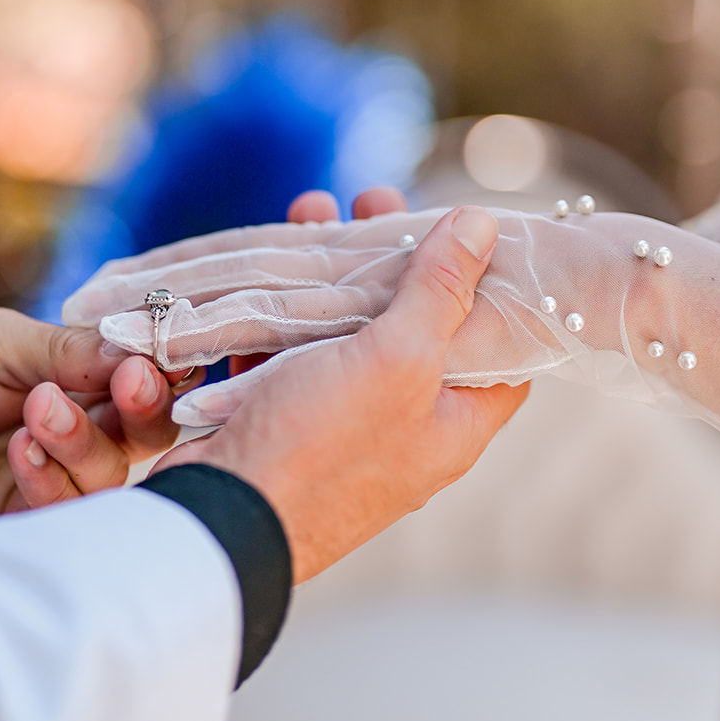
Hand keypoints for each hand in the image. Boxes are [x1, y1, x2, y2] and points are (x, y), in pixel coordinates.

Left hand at [0, 309, 186, 560]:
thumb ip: (65, 349)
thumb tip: (139, 346)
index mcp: (77, 380)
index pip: (144, 375)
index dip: (163, 367)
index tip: (157, 355)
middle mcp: (79, 432)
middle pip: (149, 431)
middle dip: (146, 407)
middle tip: (129, 385)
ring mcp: (54, 483)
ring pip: (113, 475)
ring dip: (84, 441)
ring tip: (35, 412)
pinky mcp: (24, 529)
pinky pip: (67, 515)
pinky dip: (51, 478)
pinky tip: (19, 449)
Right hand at [33, 208, 527, 583]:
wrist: (216, 518)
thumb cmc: (320, 447)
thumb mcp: (396, 359)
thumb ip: (442, 289)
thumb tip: (484, 224)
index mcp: (454, 424)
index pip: (503, 348)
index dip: (494, 286)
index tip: (472, 232)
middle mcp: (407, 427)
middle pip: (419, 327)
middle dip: (397, 258)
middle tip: (375, 202)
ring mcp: (343, 425)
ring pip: (351, 332)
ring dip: (336, 271)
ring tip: (314, 212)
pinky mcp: (285, 418)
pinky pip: (296, 352)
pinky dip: (287, 307)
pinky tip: (273, 264)